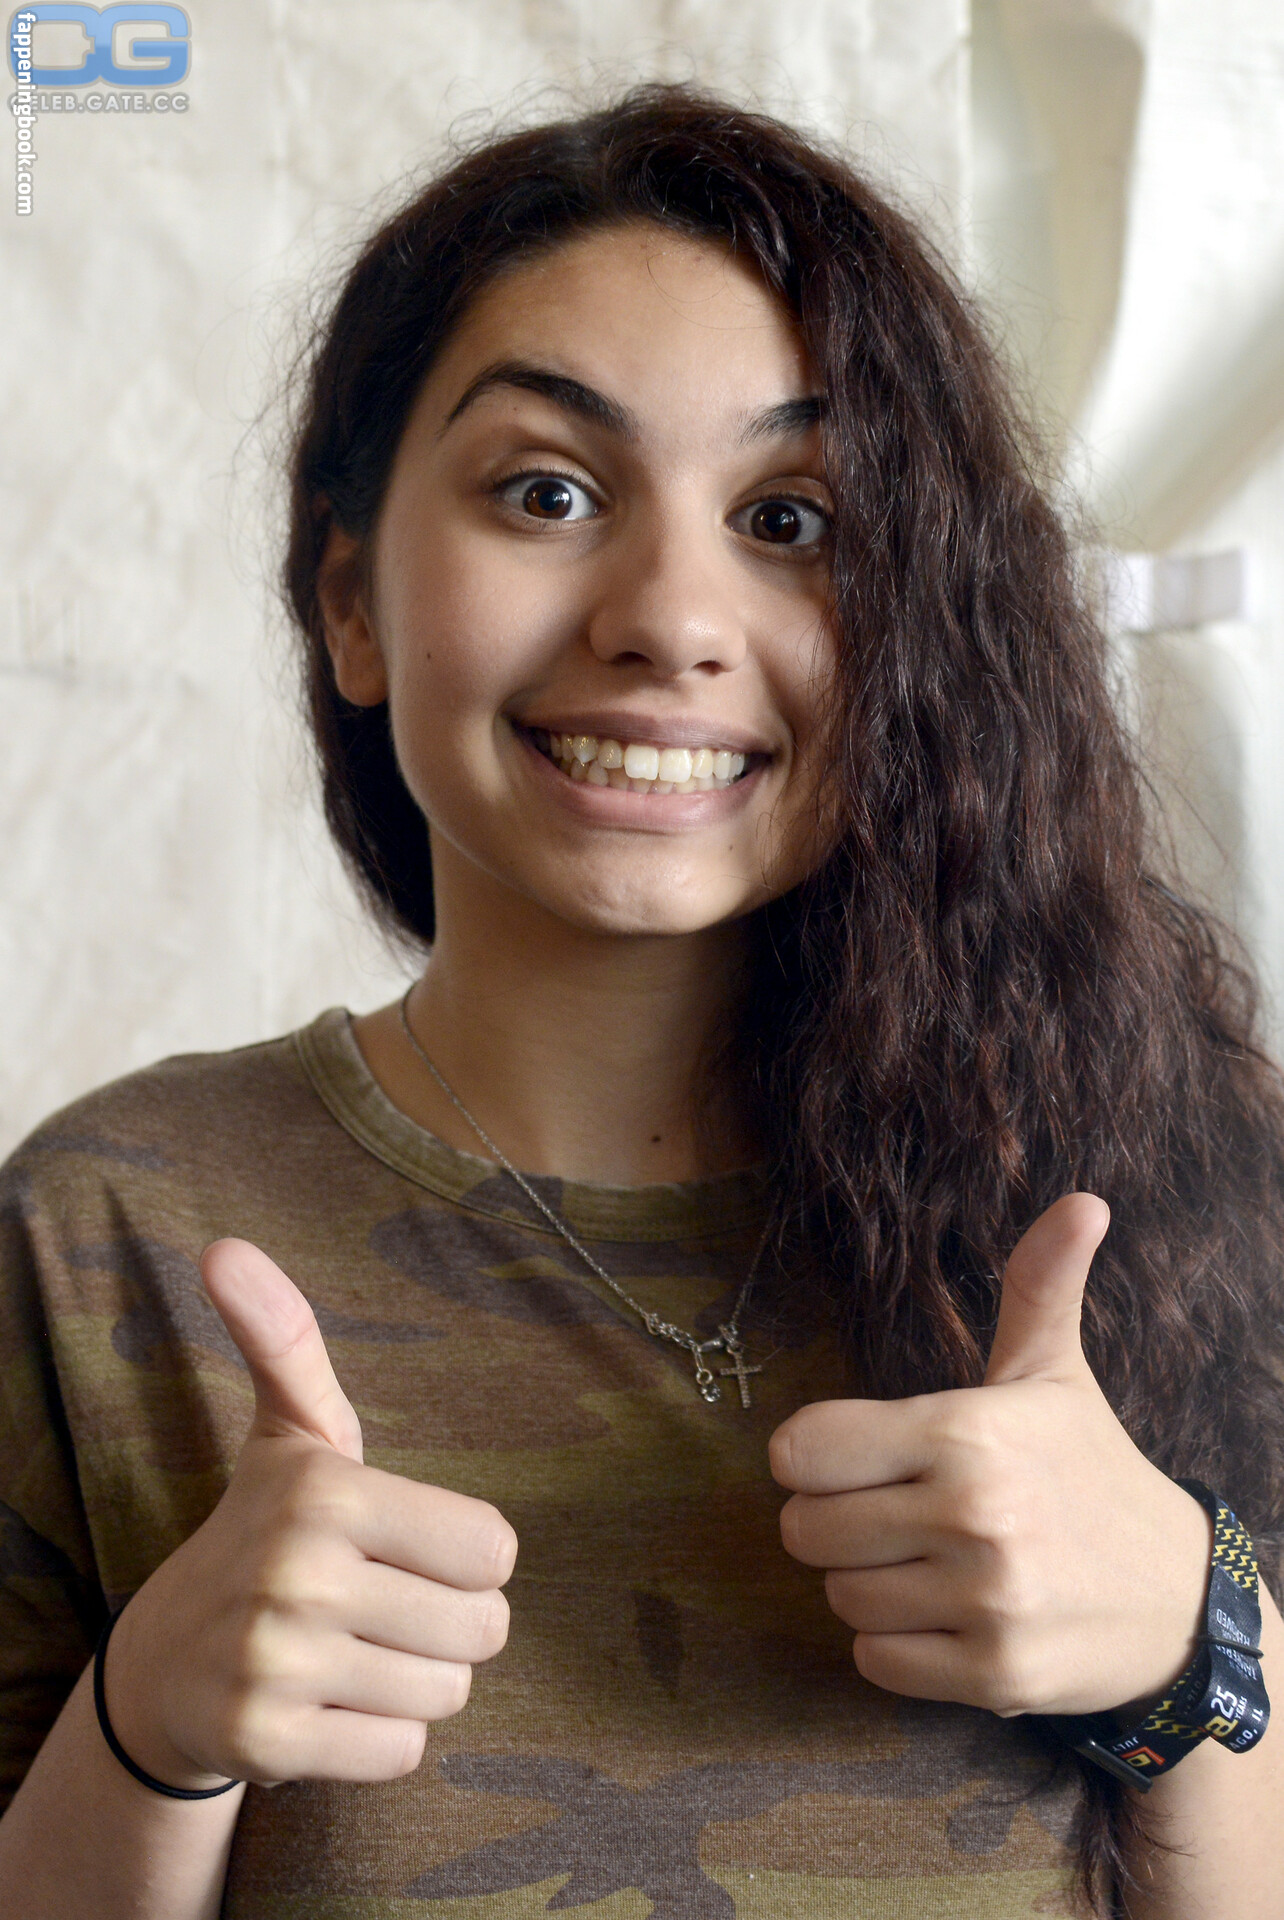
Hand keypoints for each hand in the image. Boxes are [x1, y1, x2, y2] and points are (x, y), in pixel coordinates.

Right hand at [103, 1240, 516, 1789]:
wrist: (167, 1662)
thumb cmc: (266, 1530)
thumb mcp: (291, 1432)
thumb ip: (287, 1338)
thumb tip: (224, 1246)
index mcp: (328, 1491)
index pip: (495, 1549)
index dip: (467, 1557)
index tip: (409, 1547)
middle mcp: (299, 1574)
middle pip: (483, 1628)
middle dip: (451, 1625)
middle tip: (384, 1606)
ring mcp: (279, 1663)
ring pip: (449, 1693)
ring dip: (417, 1681)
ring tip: (356, 1652)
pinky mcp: (266, 1743)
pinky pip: (403, 1753)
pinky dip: (381, 1737)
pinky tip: (331, 1703)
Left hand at [770, 1194, 1211, 1717]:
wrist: (1180, 1601)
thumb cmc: (1091, 1472)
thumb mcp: (1056, 1373)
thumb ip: (1041, 1284)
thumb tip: (1082, 1201)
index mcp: (967, 1431)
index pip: (805, 1450)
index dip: (811, 1457)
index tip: (847, 1459)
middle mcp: (972, 1515)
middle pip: (806, 1530)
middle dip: (833, 1522)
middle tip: (889, 1514)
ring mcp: (985, 1600)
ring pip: (839, 1599)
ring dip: (867, 1585)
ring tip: (925, 1564)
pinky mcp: (993, 1675)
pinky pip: (875, 1661)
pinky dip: (895, 1646)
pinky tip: (944, 1614)